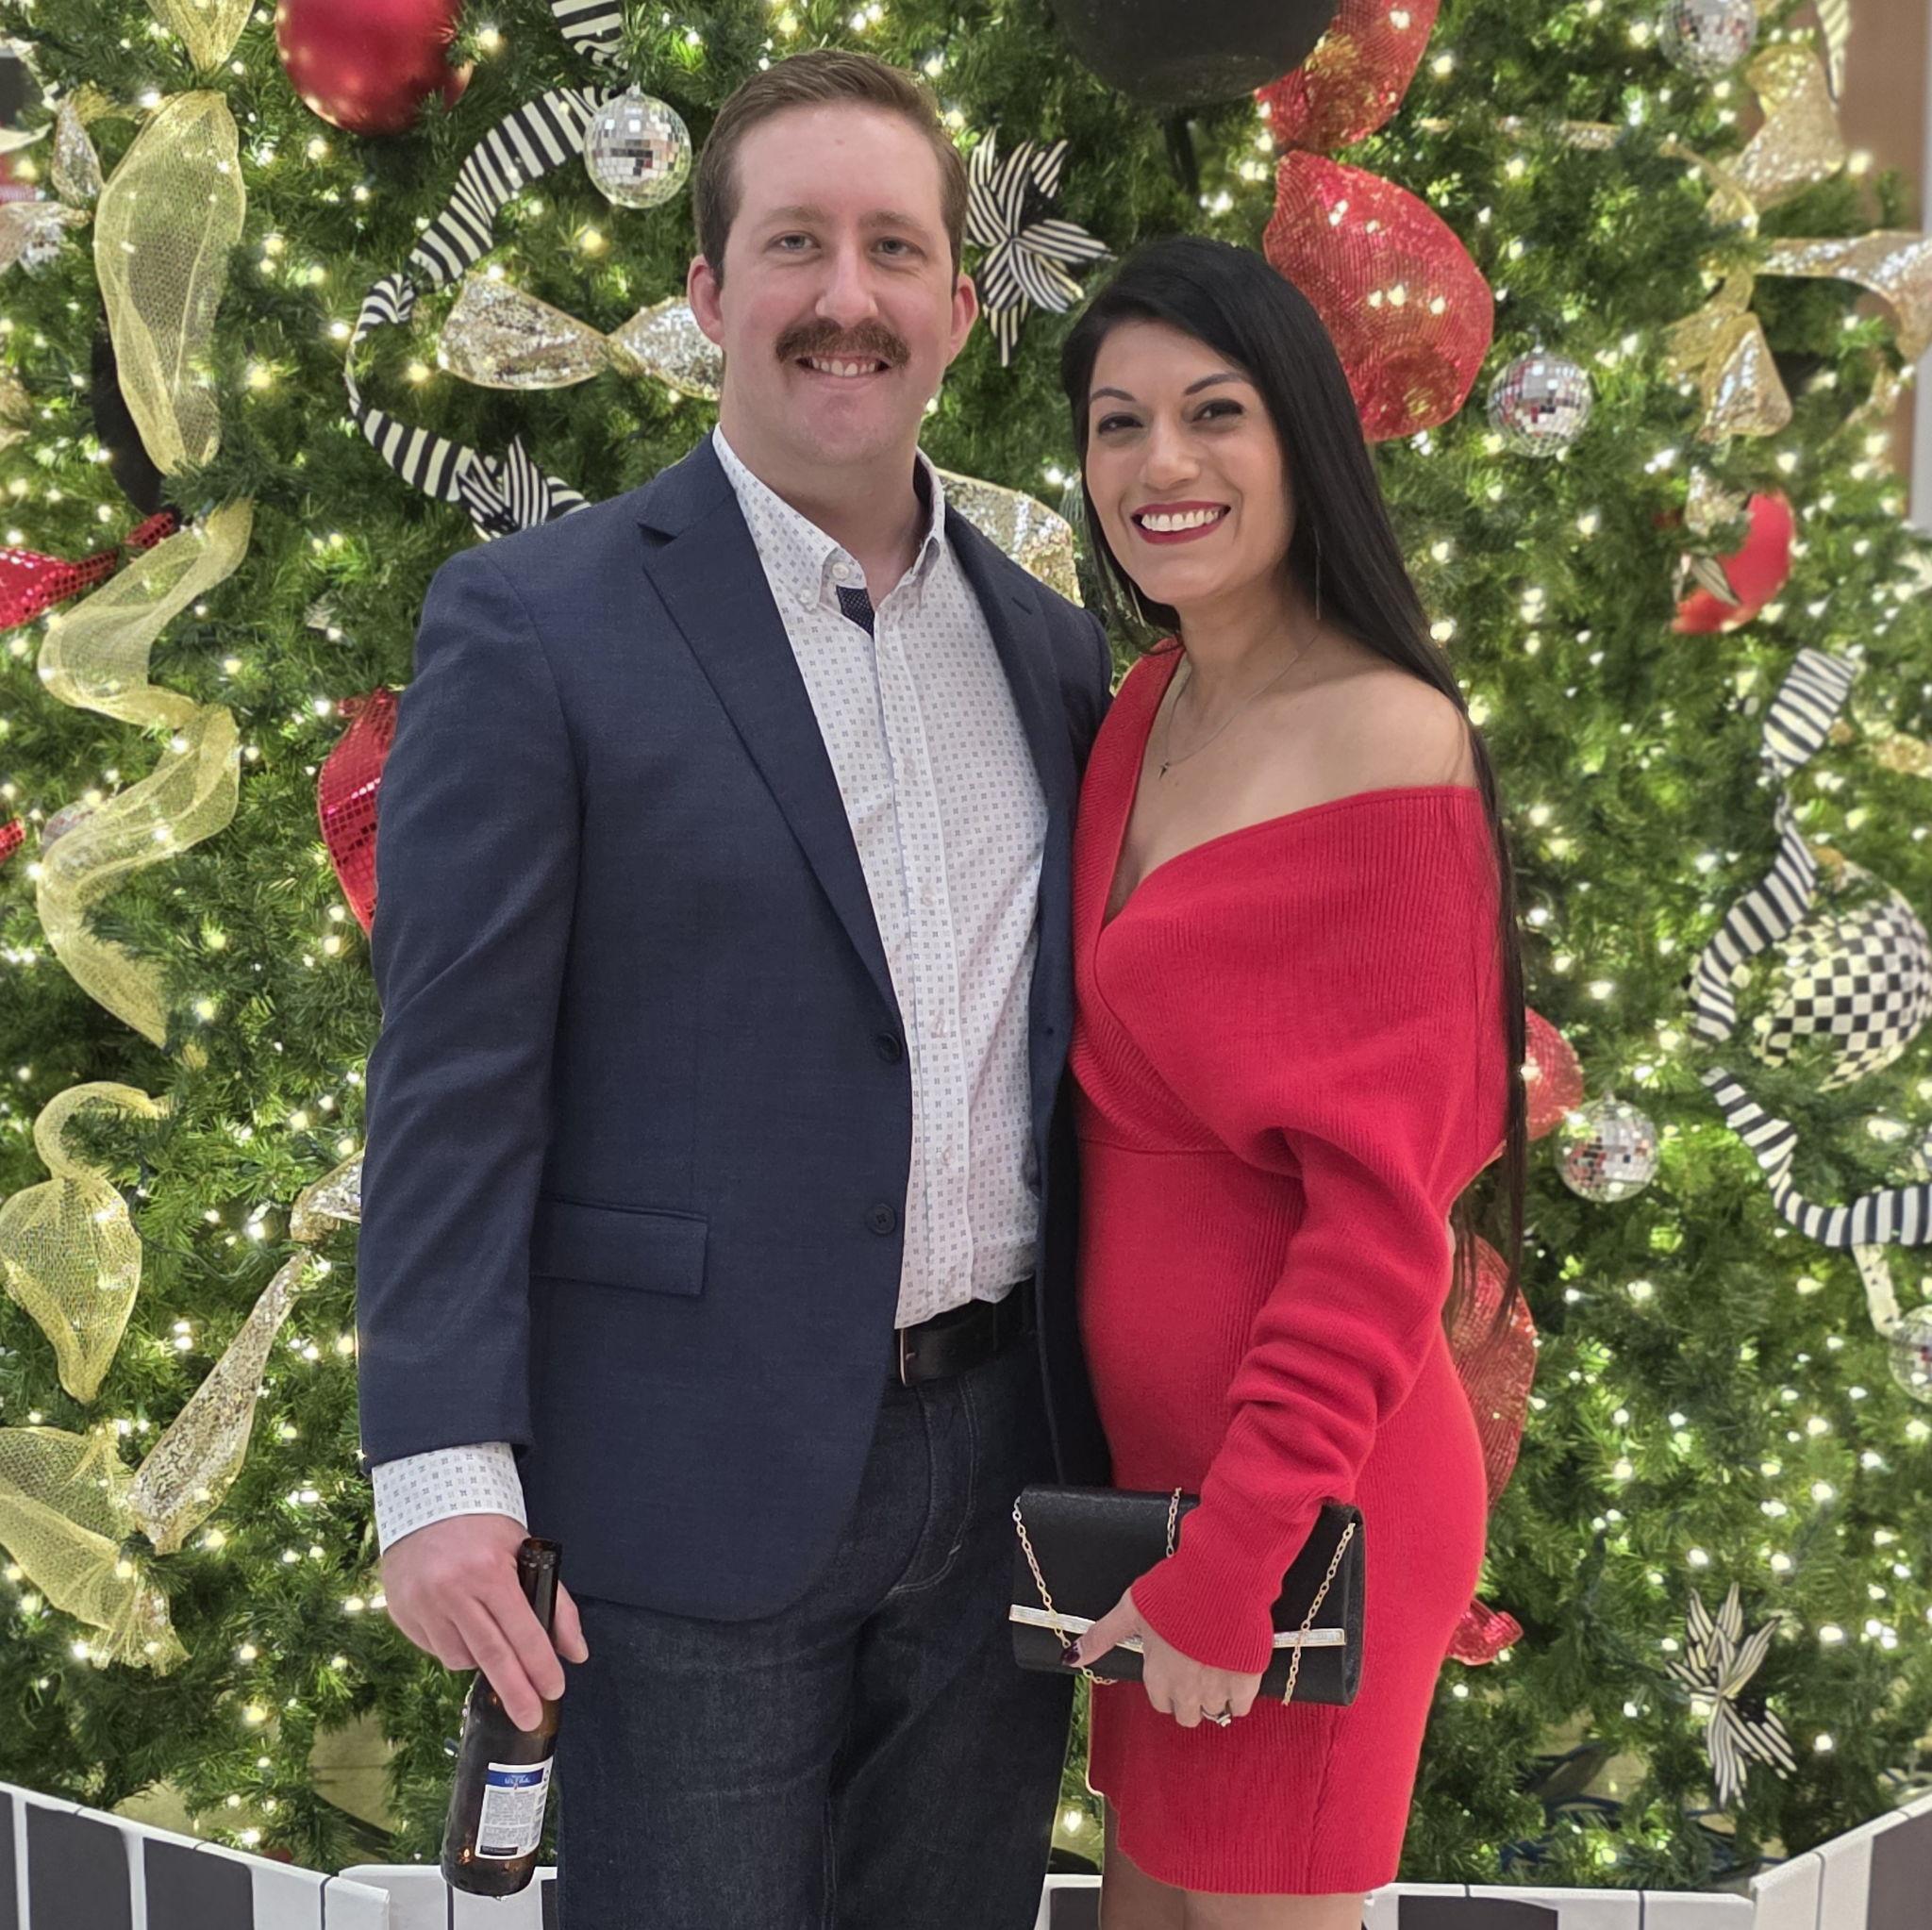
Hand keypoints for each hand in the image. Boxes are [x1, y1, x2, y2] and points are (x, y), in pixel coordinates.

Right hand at [380, 1513, 589, 1730]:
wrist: (425, 1501)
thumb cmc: (484, 1527)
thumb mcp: (525, 1552)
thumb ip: (554, 1602)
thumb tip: (575, 1652)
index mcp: (489, 1572)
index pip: (522, 1631)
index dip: (540, 1666)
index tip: (554, 1690)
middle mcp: (452, 1591)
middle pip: (491, 1656)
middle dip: (516, 1693)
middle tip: (529, 1719)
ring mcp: (422, 1604)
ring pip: (461, 1657)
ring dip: (482, 1661)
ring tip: (491, 1640)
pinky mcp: (402, 1613)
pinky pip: (436, 1648)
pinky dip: (455, 1647)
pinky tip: (462, 1627)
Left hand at [1069, 1586, 1263, 1729]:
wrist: (1222, 1576)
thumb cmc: (1175, 1589)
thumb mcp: (1131, 1609)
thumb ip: (1102, 1637)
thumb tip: (1070, 1658)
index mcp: (1158, 1674)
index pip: (1159, 1702)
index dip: (1164, 1686)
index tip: (1171, 1668)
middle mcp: (1186, 1689)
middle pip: (1186, 1715)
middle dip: (1187, 1698)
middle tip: (1192, 1670)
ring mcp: (1217, 1687)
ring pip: (1213, 1711)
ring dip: (1212, 1695)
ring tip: (1213, 1667)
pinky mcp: (1247, 1679)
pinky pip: (1241, 1706)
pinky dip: (1238, 1696)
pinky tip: (1234, 1674)